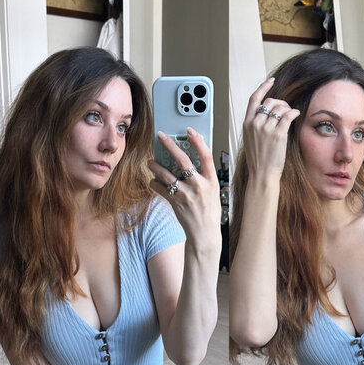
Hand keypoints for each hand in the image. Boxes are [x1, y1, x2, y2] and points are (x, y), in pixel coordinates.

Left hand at [149, 128, 220, 250]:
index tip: (189, 131)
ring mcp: (187, 194)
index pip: (206, 155)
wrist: (205, 233)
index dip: (198, 141)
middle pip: (183, 160)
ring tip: (150, 162)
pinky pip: (161, 189)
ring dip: (156, 166)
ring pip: (167, 174)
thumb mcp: (213, 191)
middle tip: (161, 137)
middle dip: (170, 145)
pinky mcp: (176, 203)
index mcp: (211, 180)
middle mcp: (199, 185)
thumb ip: (204, 177)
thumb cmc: (209, 212)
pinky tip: (153, 181)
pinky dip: (154, 184)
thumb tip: (191, 162)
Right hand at [243, 77, 300, 179]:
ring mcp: (266, 128)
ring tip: (291, 115)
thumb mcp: (251, 140)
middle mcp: (255, 124)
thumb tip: (268, 114)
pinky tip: (296, 114)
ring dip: (288, 108)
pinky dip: (294, 112)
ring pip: (280, 107)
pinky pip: (288, 115)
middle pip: (269, 101)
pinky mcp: (278, 134)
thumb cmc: (258, 161)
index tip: (270, 81)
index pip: (254, 99)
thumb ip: (256, 126)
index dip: (263, 87)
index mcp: (247, 124)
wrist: (262, 175)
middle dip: (280, 102)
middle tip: (286, 108)